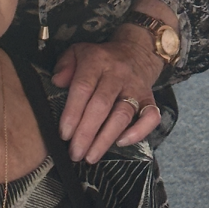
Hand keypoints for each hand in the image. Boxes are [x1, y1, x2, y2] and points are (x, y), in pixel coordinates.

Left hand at [52, 27, 162, 163]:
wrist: (137, 51)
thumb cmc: (101, 58)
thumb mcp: (78, 52)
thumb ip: (64, 65)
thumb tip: (57, 82)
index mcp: (97, 61)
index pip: (83, 88)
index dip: (73, 112)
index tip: (64, 134)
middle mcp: (117, 74)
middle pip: (102, 105)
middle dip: (86, 133)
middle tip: (75, 153)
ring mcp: (135, 88)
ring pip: (122, 115)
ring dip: (106, 139)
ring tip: (91, 156)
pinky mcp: (150, 99)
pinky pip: (150, 117)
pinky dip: (138, 132)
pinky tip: (121, 143)